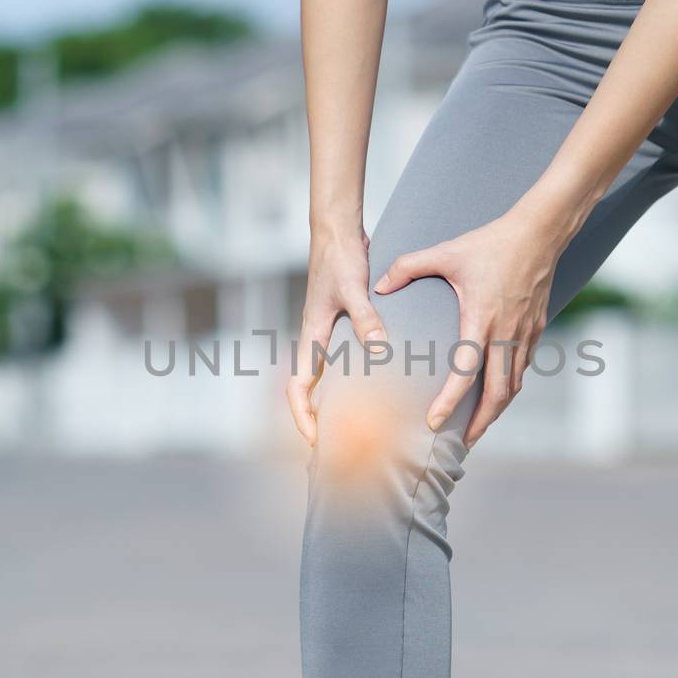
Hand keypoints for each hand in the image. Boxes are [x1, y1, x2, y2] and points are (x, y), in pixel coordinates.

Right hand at [287, 225, 387, 446]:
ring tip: (359, 427)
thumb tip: (380, 348)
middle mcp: (316, 339)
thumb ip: (366, 318)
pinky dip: (353, 379)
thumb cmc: (339, 257)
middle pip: (309, 390)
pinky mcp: (342, 324)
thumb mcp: (353, 288)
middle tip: (338, 447)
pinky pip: (342, 361)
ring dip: (334, 402)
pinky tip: (377, 388)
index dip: (302, 416)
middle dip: (317, 420)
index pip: (297, 387)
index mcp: (311, 336)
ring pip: (325, 378)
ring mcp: (327, 333)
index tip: (314, 440)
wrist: (336, 230)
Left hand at [374, 208, 558, 446]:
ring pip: (514, 386)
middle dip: (479, 424)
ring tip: (478, 427)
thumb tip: (379, 285)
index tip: (433, 423)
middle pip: (498, 395)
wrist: (540, 232)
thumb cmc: (491, 242)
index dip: (450, 402)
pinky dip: (510, 388)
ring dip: (496, 411)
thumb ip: (408, 267)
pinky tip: (497, 394)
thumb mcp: (446, 252)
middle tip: (461, 444)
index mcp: (481, 319)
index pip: (465, 372)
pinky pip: (523, 368)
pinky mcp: (536, 329)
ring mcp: (525, 334)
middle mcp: (506, 334)